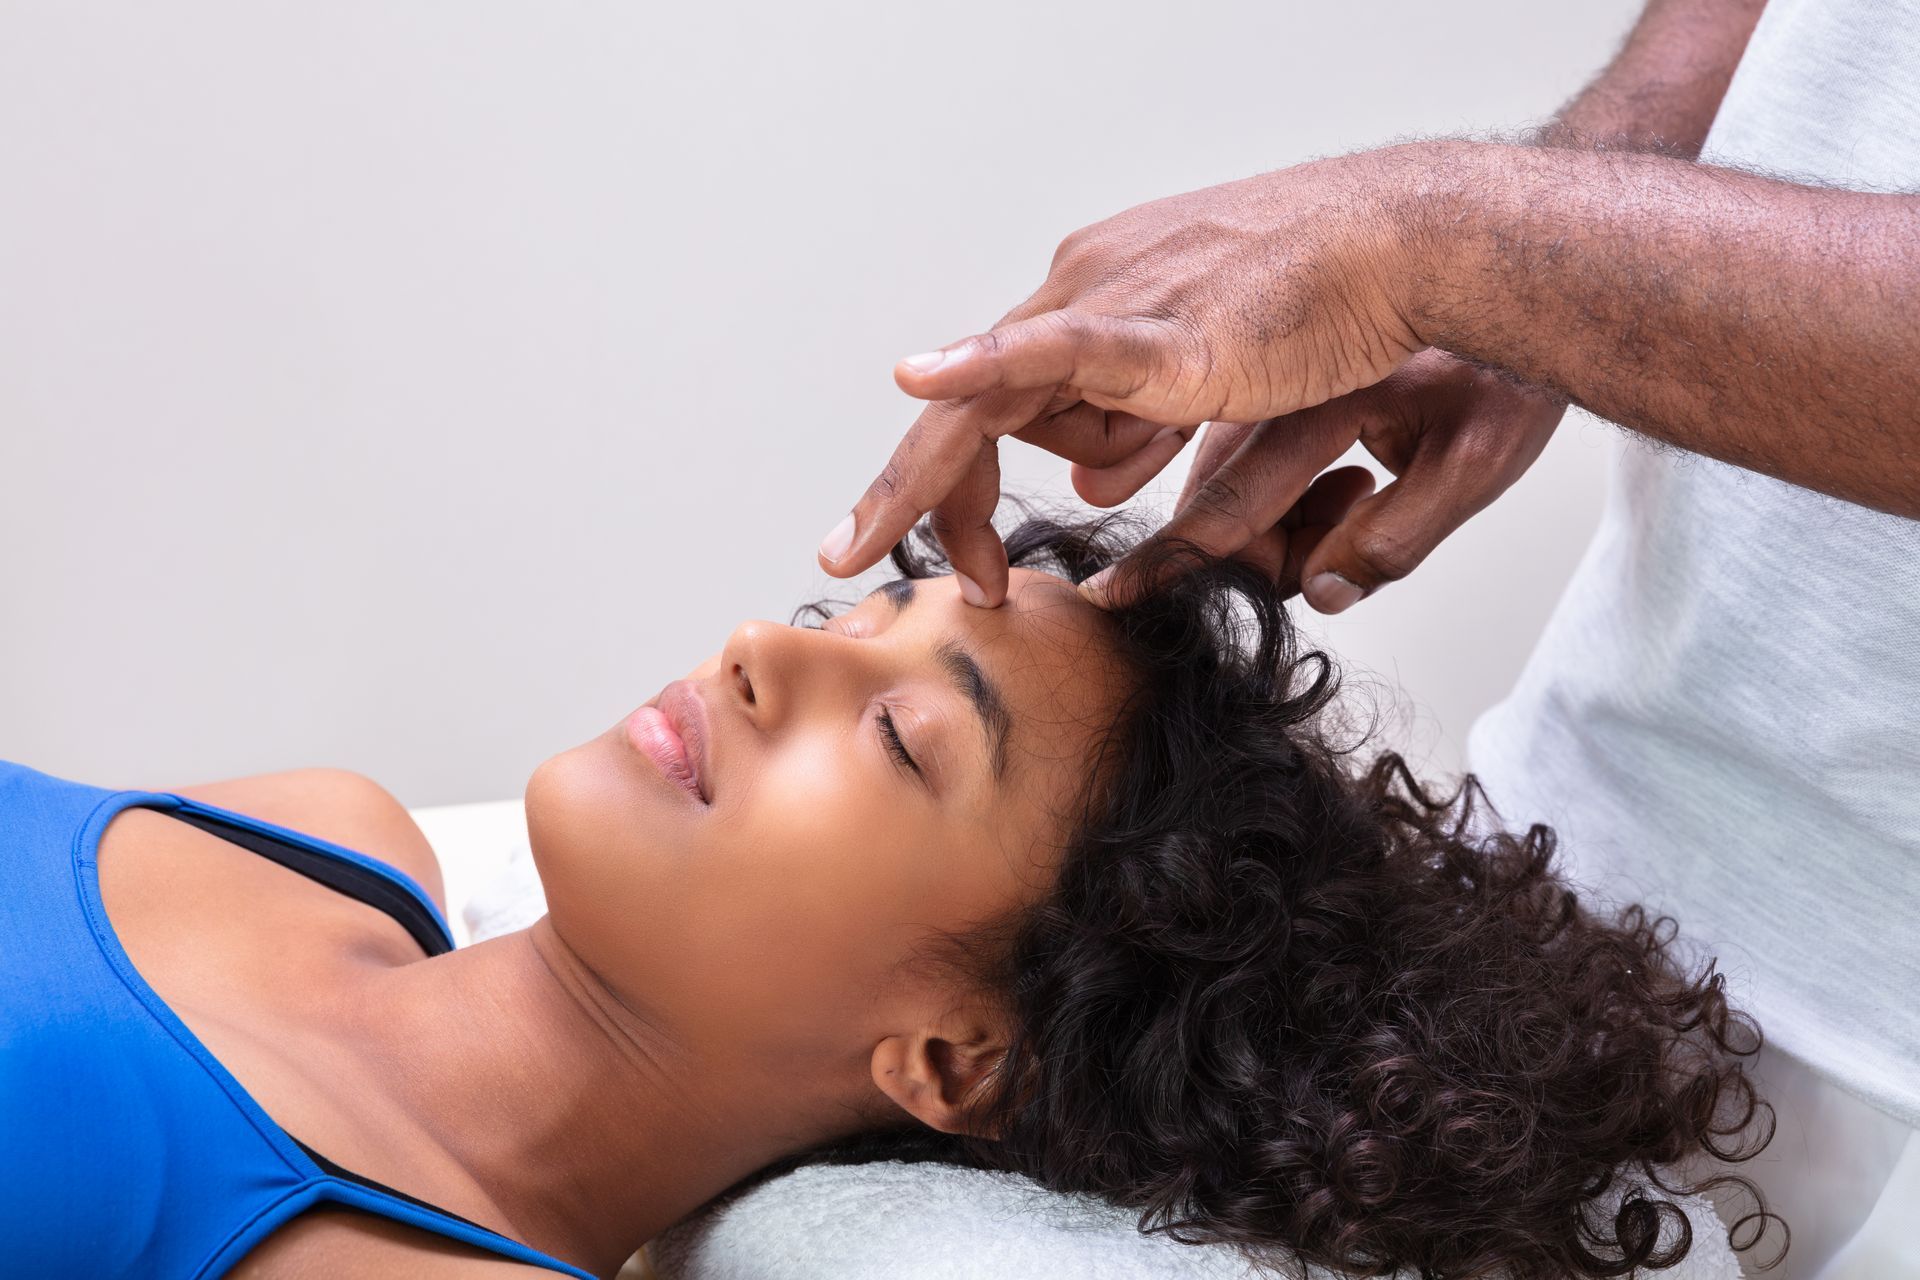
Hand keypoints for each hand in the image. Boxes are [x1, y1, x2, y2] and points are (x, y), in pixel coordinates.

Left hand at [817, 145, 1449, 603]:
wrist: (1394, 251)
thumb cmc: (1317, 316)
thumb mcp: (1198, 396)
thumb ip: (1133, 434)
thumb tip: (1084, 478)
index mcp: (1086, 309)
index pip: (990, 407)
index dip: (959, 491)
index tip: (969, 568)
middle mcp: (1076, 293)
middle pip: (964, 408)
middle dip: (908, 496)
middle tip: (850, 558)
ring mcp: (1105, 301)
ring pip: (984, 398)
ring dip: (941, 491)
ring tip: (921, 556)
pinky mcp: (1152, 324)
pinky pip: (1049, 342)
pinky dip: (981, 364)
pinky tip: (924, 377)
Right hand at [1093, 348, 1564, 610]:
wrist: (1506, 248)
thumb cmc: (1501, 358)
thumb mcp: (1481, 461)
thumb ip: (1396, 538)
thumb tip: (1321, 590)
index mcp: (1322, 400)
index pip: (1228, 502)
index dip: (1173, 559)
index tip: (1111, 595)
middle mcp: (1276, 365)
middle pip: (1215, 482)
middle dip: (1246, 542)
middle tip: (1312, 563)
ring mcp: (1262, 341)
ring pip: (1220, 448)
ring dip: (1263, 502)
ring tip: (1354, 501)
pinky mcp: (1270, 337)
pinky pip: (1233, 412)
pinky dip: (1261, 460)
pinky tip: (1338, 472)